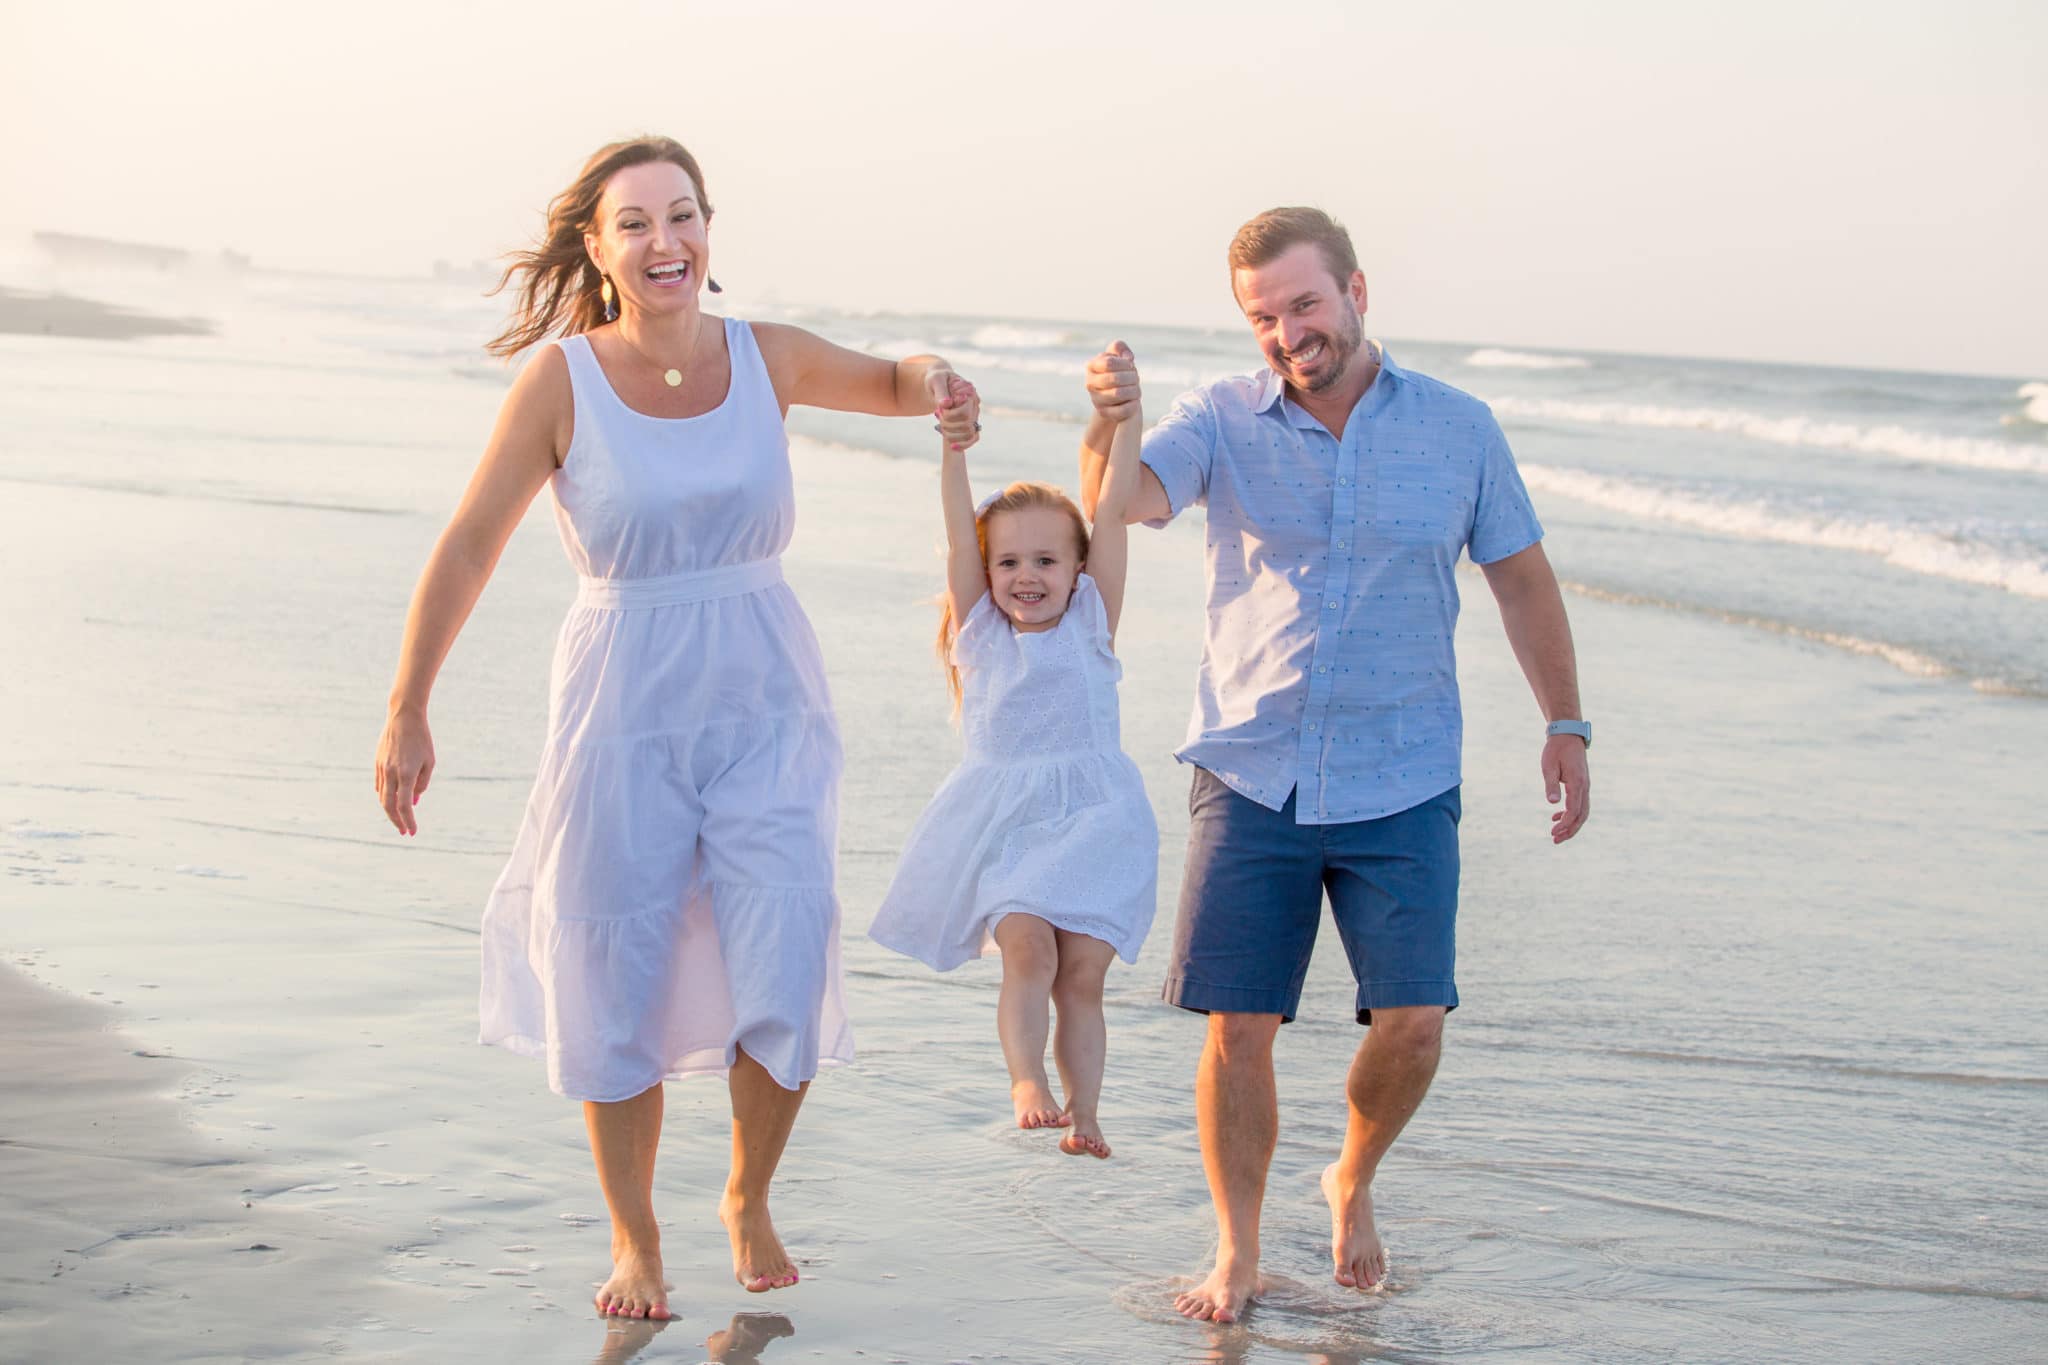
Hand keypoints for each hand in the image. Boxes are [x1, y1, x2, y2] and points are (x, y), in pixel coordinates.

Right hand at [375, 706, 434, 835]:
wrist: (404, 717)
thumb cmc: (421, 740)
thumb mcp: (428, 762)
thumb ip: (421, 784)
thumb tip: (414, 802)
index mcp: (405, 774)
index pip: (404, 805)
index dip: (408, 821)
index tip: (412, 832)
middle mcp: (391, 773)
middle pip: (388, 805)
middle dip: (396, 821)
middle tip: (404, 831)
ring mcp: (381, 768)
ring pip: (382, 796)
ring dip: (390, 810)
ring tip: (400, 818)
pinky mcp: (377, 763)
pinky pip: (380, 785)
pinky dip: (384, 796)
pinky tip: (391, 801)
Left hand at [927, 367, 980, 450]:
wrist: (938, 383)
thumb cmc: (936, 379)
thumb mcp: (935, 381)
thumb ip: (941, 391)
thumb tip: (946, 404)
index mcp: (970, 392)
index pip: (964, 413)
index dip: (949, 416)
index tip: (937, 410)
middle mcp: (975, 404)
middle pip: (966, 425)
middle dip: (947, 424)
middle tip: (936, 415)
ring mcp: (974, 414)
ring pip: (969, 434)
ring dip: (951, 434)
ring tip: (939, 425)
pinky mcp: (970, 422)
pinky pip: (973, 438)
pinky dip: (964, 444)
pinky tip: (952, 447)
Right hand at [1085, 340, 1139, 421]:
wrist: (1117, 397)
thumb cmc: (1120, 371)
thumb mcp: (1119, 355)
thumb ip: (1120, 348)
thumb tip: (1127, 358)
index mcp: (1091, 366)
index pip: (1109, 363)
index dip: (1125, 364)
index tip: (1130, 365)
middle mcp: (1090, 383)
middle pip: (1115, 379)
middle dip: (1131, 377)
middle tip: (1136, 378)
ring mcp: (1096, 400)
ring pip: (1119, 394)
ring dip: (1134, 390)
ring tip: (1136, 389)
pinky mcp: (1105, 413)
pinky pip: (1123, 410)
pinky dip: (1133, 404)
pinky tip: (1135, 400)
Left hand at [1542, 734, 1589, 843]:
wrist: (1568, 735)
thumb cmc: (1556, 749)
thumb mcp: (1549, 766)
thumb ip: (1551, 784)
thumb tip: (1552, 803)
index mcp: (1577, 783)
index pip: (1573, 810)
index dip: (1564, 823)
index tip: (1553, 832)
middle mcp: (1585, 787)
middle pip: (1581, 815)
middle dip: (1570, 830)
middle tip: (1555, 840)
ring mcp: (1585, 786)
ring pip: (1582, 812)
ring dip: (1571, 825)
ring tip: (1556, 835)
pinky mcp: (1582, 785)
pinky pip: (1580, 804)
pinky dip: (1570, 814)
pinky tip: (1556, 817)